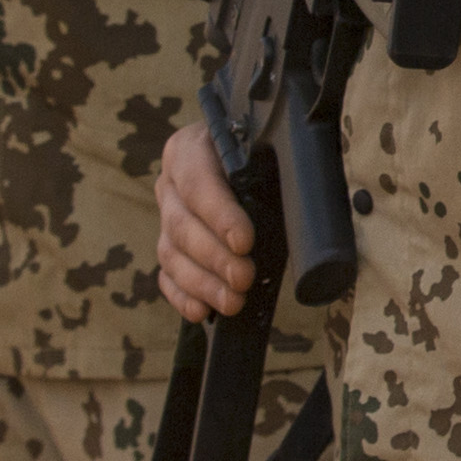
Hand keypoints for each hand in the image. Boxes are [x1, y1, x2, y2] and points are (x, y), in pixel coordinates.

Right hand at [156, 122, 258, 319]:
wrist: (249, 162)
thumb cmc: (261, 157)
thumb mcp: (266, 155)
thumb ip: (272, 172)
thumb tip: (296, 208)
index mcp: (191, 149)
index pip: (198, 183)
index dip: (220, 215)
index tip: (244, 242)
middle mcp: (171, 183)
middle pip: (182, 224)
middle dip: (214, 257)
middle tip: (243, 278)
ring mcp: (165, 217)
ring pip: (171, 253)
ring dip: (202, 283)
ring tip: (233, 302)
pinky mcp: (168, 247)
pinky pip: (167, 275)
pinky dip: (183, 296)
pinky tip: (202, 311)